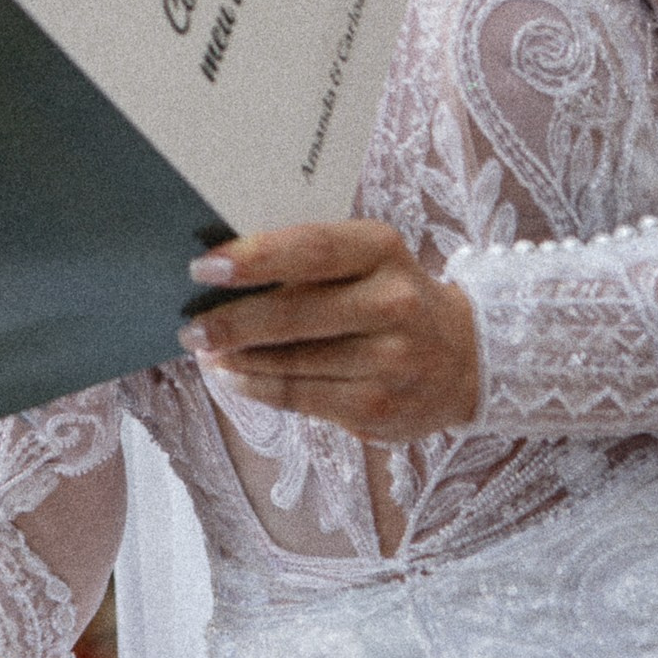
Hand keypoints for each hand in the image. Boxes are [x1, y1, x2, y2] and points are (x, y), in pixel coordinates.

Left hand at [181, 221, 480, 440]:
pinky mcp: (378, 408)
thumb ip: (311, 258)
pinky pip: (300, 398)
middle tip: (190, 324)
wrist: (468, 358)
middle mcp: (392, 303)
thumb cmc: (393, 294)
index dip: (254, 258)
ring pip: (291, 361)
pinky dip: (257, 387)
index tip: (204, 267)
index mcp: (383, 249)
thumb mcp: (369, 258)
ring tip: (204, 349)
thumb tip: (226, 267)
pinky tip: (233, 376)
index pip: (311, 249)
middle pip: (295, 313)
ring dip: (237, 357)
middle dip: (232, 321)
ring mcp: (389, 361)